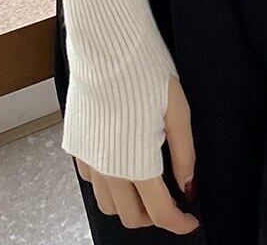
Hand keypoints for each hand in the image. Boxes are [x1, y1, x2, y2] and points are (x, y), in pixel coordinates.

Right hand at [73, 76, 199, 233]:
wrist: (106, 45)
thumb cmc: (145, 71)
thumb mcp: (178, 109)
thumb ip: (184, 154)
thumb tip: (189, 185)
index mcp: (138, 162)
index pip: (160, 212)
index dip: (179, 223)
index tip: (190, 221)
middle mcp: (108, 168)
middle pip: (130, 217)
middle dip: (154, 217)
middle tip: (171, 200)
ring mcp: (88, 158)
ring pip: (108, 205)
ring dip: (129, 204)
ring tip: (148, 184)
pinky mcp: (75, 145)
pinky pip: (92, 180)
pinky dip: (109, 184)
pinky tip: (123, 162)